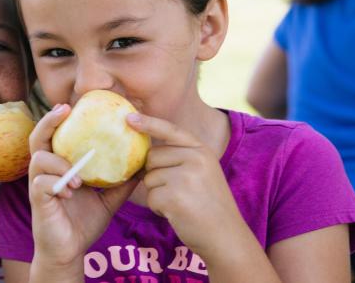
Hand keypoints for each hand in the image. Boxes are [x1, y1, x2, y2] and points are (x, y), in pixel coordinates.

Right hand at [28, 104, 138, 269]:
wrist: (70, 252)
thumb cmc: (84, 223)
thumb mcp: (108, 200)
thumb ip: (121, 183)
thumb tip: (144, 166)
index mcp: (59, 166)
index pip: (55, 136)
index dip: (58, 118)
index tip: (71, 105)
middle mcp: (45, 171)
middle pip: (37, 138)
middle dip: (48, 121)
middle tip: (64, 110)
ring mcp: (38, 185)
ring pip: (38, 159)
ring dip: (59, 163)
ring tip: (78, 178)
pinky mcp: (37, 200)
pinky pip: (41, 183)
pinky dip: (57, 183)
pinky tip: (72, 191)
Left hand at [127, 112, 243, 256]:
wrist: (225, 236)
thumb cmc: (209, 205)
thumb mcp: (204, 172)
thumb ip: (181, 158)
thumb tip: (147, 152)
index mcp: (202, 150)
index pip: (170, 130)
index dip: (148, 123)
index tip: (129, 118)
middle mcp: (195, 159)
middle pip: (152, 157)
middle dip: (155, 174)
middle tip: (175, 191)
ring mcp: (185, 177)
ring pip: (149, 179)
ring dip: (157, 194)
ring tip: (180, 203)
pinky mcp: (174, 197)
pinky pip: (150, 197)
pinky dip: (158, 208)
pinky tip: (177, 213)